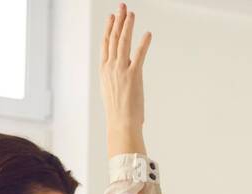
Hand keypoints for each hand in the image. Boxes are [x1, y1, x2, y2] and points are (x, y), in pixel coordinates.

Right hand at [100, 5, 151, 156]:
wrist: (121, 124)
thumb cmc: (118, 113)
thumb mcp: (112, 92)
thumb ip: (114, 80)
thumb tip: (120, 78)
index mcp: (104, 70)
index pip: (106, 44)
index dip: (109, 29)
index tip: (112, 17)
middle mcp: (110, 67)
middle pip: (113, 38)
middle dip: (118, 21)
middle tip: (122, 7)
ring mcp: (120, 70)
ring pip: (123, 42)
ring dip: (128, 26)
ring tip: (132, 14)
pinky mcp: (133, 76)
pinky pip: (139, 55)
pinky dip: (143, 43)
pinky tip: (148, 34)